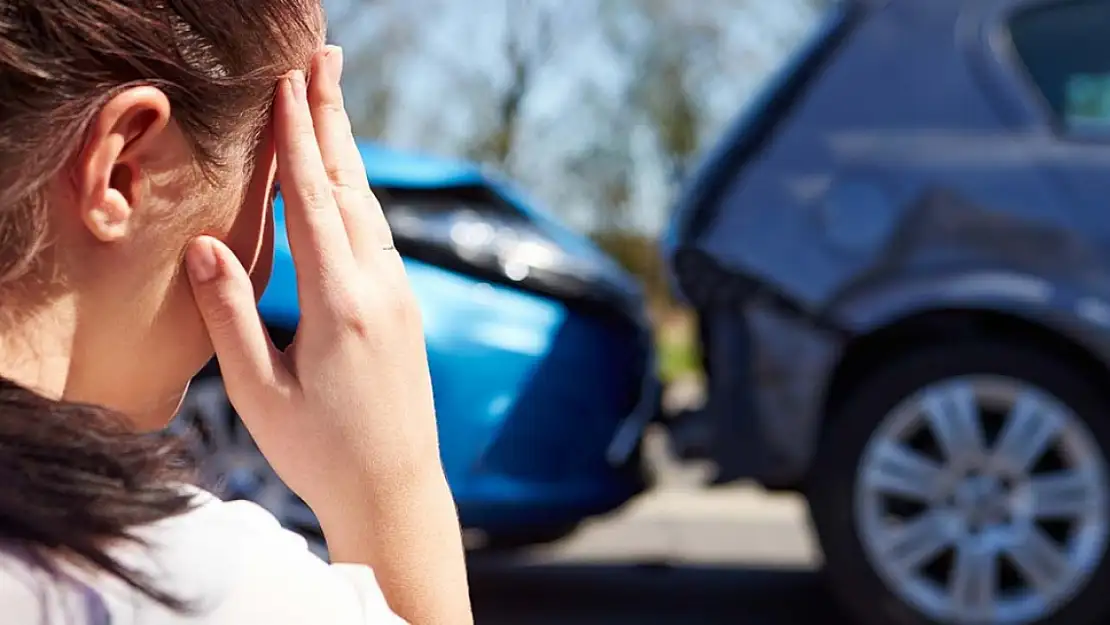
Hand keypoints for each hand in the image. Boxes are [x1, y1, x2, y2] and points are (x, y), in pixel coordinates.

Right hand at [184, 47, 440, 517]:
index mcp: (340, 304)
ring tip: (332, 100)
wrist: (396, 490)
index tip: (288, 82)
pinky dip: (358, 195)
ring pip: (370, 208)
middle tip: (324, 58)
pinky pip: (379, 236)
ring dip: (348, 150)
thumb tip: (204, 243)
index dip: (298, 138)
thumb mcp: (258, 391)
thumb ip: (231, 314)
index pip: (314, 201)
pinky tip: (348, 182)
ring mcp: (400, 297)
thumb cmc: (320, 451)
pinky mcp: (405, 309)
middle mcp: (381, 289)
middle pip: (352, 187)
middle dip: (332, 118)